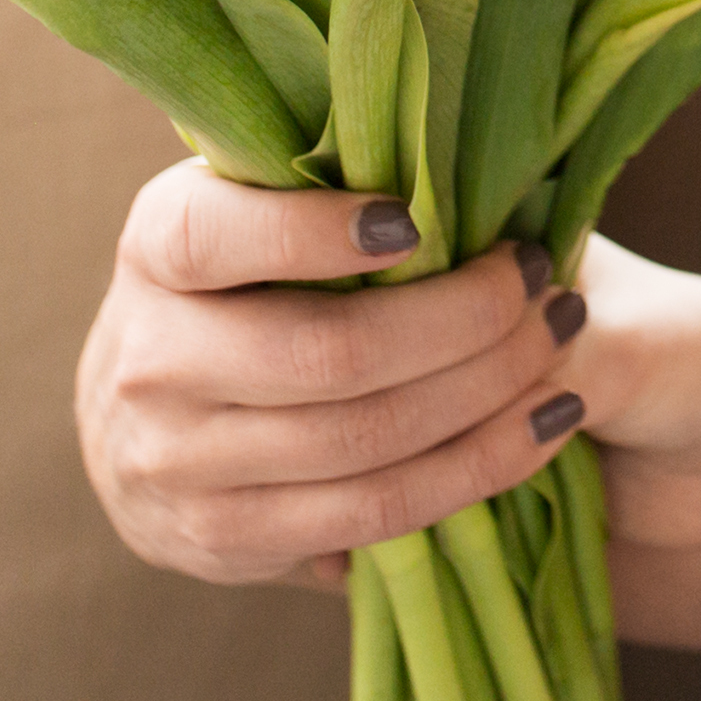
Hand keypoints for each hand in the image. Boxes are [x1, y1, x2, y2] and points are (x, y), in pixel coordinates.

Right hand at [76, 169, 586, 589]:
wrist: (140, 425)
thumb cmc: (243, 281)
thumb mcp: (254, 207)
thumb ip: (328, 182)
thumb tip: (473, 158)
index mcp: (155, 248)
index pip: (218, 236)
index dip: (314, 231)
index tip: (414, 222)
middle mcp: (149, 359)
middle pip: (328, 352)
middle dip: (464, 320)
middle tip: (541, 283)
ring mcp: (175, 464)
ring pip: (363, 442)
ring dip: (489, 394)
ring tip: (560, 343)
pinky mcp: (221, 541)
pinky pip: (372, 514)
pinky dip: (474, 470)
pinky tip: (541, 426)